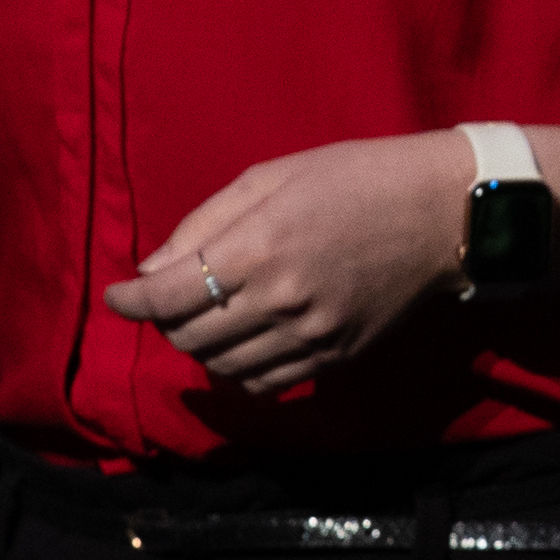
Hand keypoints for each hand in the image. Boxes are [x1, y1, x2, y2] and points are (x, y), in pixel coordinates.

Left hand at [103, 130, 472, 393]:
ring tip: (206, 317)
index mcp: (261, 246)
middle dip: (165, 320)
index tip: (118, 295)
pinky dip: (238, 370)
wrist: (441, 213)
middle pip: (189, 337)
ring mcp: (309, 337)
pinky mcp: (333, 358)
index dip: (132, 301)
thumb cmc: (355, 177)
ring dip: (199, 345)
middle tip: (169, 297)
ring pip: (222, 366)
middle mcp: (280, 301)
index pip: (169, 296)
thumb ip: (205, 223)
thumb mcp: (273, 175)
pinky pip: (264, 384)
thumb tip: (152, 272)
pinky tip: (242, 343)